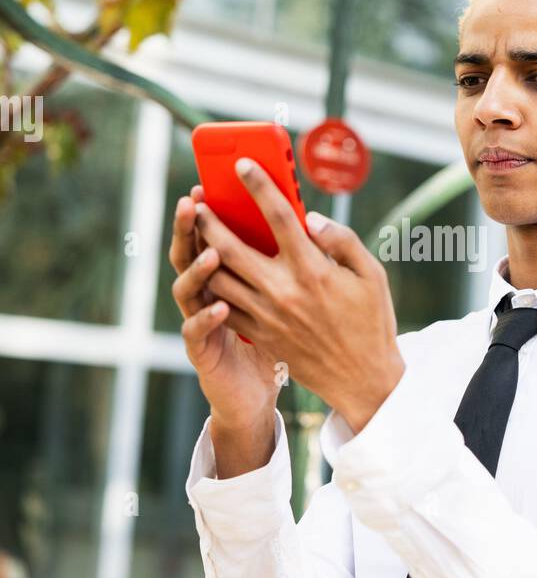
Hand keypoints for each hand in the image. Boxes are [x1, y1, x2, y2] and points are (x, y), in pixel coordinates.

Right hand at [169, 182, 282, 430]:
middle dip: (188, 227)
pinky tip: (220, 307)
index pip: (213, 235)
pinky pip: (195, 331)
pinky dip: (204, 317)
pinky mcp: (203, 351)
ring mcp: (202, 321)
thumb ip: (300, 260)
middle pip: (189, 253)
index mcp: (231, 276)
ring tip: (212, 252)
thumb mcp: (292, 295)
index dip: (208, 211)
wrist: (267, 393)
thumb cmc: (285, 340)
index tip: (209, 184)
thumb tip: (309, 222)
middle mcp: (209, 293)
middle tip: (194, 202)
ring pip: (187, 289)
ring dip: (197, 269)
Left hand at [192, 159, 405, 432]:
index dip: (258, 186)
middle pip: (231, 247)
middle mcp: (284, 291)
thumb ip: (342, 240)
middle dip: (210, 220)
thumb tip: (310, 218)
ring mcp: (268, 316)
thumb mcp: (372, 275)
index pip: (278, 217)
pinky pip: (224, 308)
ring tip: (198, 234)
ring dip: (203, 253)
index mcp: (313, 270)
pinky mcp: (261, 335)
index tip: (242, 165)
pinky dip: (212, 288)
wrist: (363, 379)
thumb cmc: (372, 322)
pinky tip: (210, 273)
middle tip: (199, 201)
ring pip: (219, 278)